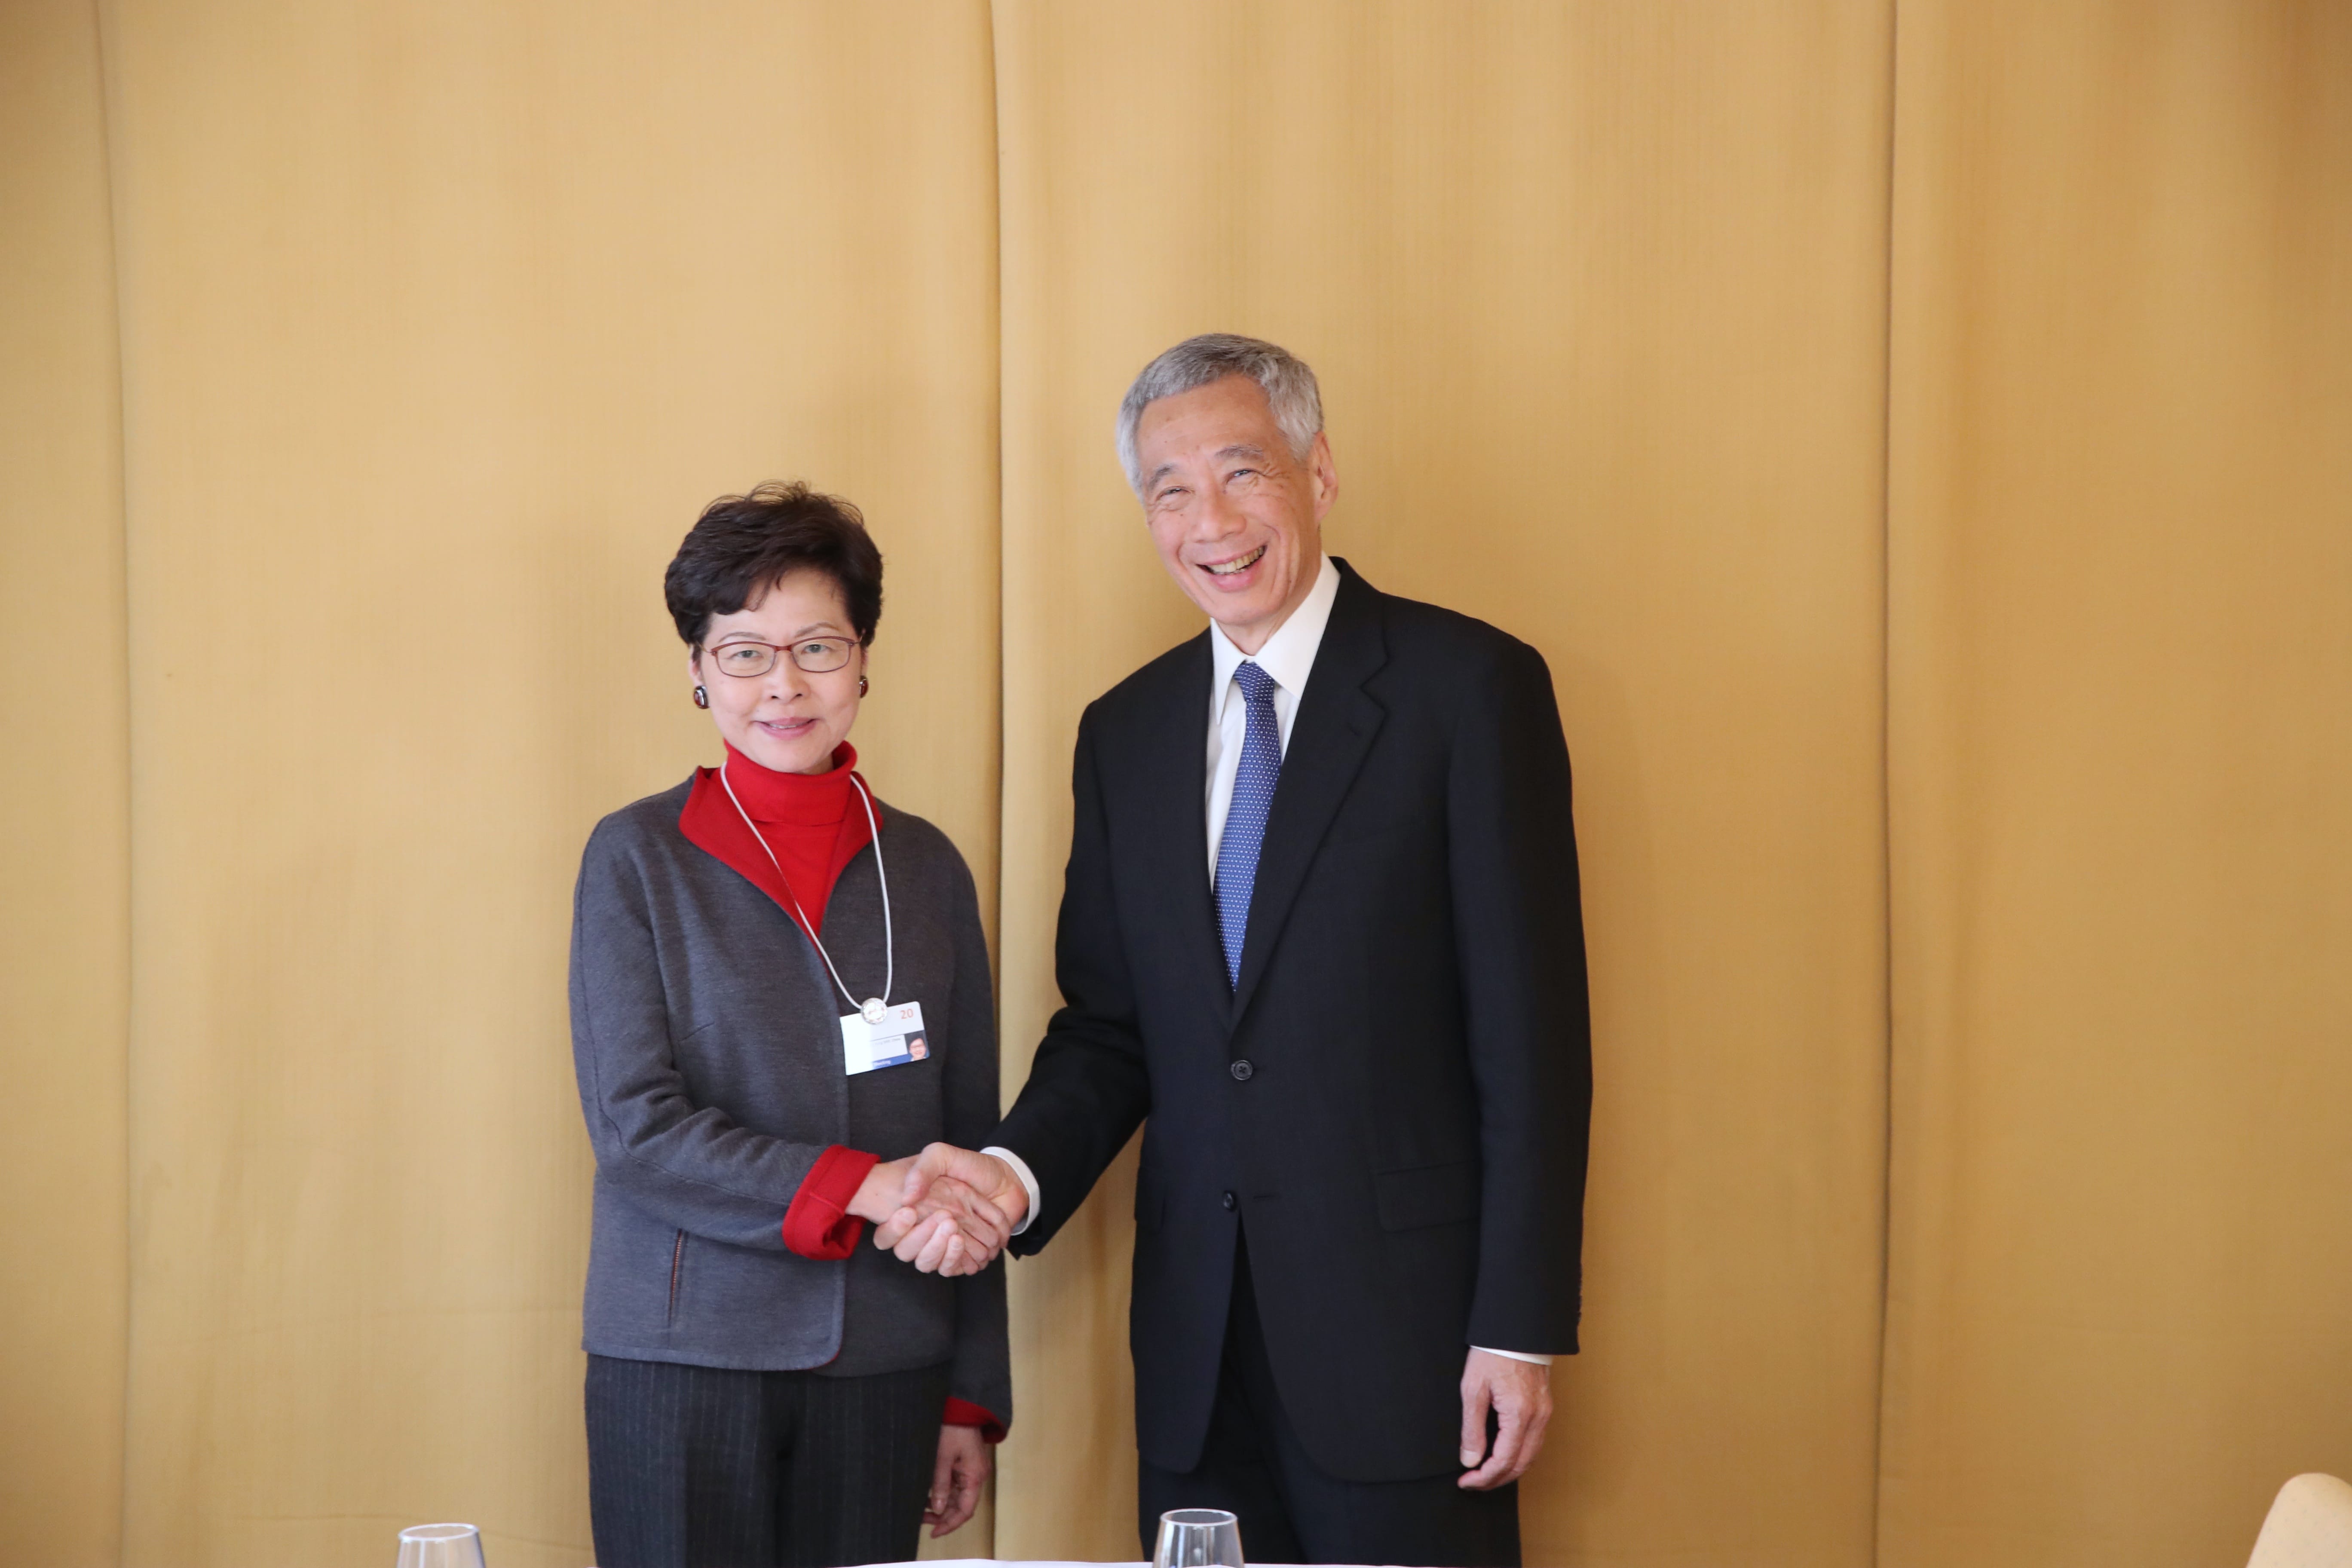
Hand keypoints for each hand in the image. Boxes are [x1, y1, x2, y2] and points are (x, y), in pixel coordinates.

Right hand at [849, 1156, 1010, 1276]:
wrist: (1004, 1179)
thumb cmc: (970, 1167)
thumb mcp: (941, 1156)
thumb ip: (923, 1170)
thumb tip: (907, 1197)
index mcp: (912, 1209)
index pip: (885, 1234)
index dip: (892, 1229)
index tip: (908, 1212)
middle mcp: (922, 1230)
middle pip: (906, 1252)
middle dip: (922, 1238)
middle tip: (946, 1220)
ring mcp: (941, 1244)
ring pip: (926, 1263)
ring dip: (940, 1250)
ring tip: (957, 1233)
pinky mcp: (960, 1255)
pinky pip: (950, 1269)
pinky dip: (957, 1260)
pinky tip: (965, 1242)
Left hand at [925, 1422, 990, 1535]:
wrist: (961, 1406)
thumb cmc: (953, 1428)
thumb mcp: (942, 1457)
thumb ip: (940, 1484)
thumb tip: (938, 1509)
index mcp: (975, 1476)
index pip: (966, 1510)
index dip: (950, 1524)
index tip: (934, 1532)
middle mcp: (976, 1476)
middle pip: (962, 1506)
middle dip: (943, 1516)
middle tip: (922, 1520)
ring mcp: (971, 1470)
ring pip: (958, 1497)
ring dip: (942, 1505)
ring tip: (922, 1510)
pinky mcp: (965, 1465)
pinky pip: (956, 1486)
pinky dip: (943, 1493)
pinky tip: (928, 1496)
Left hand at [1457, 1348, 1552, 1488]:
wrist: (1515, 1329)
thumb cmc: (1491, 1354)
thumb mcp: (1473, 1389)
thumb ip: (1472, 1428)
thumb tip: (1470, 1460)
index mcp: (1519, 1415)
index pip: (1504, 1461)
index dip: (1484, 1477)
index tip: (1465, 1482)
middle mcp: (1538, 1418)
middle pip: (1521, 1465)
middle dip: (1496, 1480)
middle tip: (1474, 1484)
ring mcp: (1545, 1413)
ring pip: (1531, 1456)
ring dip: (1510, 1470)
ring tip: (1486, 1474)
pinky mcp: (1545, 1407)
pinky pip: (1536, 1442)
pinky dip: (1520, 1456)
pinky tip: (1504, 1456)